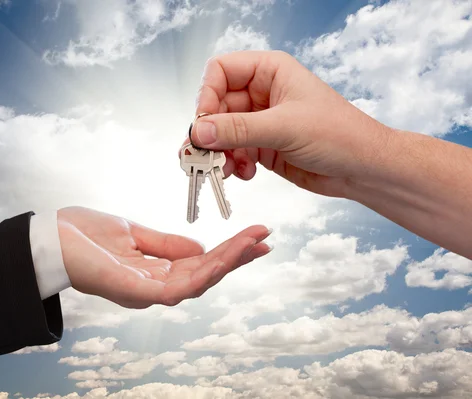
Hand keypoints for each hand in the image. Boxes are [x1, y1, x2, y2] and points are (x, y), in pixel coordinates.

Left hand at [56, 207, 271, 308]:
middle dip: (236, 258)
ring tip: (253, 244)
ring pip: (196, 283)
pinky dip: (201, 274)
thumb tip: (200, 248)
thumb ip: (165, 244)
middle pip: (204, 276)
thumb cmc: (82, 235)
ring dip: (227, 263)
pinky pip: (175, 289)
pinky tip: (220, 258)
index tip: (254, 236)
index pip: (199, 265)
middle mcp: (152, 287)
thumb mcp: (133, 233)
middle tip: (265, 238)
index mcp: (153, 272)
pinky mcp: (134, 292)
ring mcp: (144, 292)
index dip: (228, 252)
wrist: (47, 237)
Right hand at [182, 50, 392, 197]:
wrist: (362, 169)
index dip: (207, 95)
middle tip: (203, 155)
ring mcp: (261, 121)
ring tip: (224, 170)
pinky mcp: (262, 146)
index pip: (221, 71)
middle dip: (210, 132)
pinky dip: (233, 164)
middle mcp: (261, 93)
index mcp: (270, 71)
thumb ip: (238, 130)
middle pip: (216, 105)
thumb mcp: (285, 128)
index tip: (204, 123)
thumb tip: (199, 132)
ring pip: (221, 132)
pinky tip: (246, 173)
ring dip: (219, 152)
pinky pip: (233, 152)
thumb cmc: (339, 134)